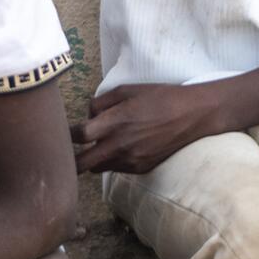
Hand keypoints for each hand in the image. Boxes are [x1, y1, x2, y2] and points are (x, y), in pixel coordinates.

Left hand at [71, 83, 218, 175]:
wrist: (193, 116)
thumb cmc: (160, 97)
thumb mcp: (128, 90)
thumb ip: (102, 103)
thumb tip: (87, 116)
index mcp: (116, 121)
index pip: (79, 135)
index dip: (67, 134)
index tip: (65, 131)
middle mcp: (121, 145)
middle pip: (81, 164)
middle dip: (70, 159)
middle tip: (66, 153)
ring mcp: (131, 160)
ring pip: (98, 167)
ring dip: (93, 158)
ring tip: (99, 145)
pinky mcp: (140, 169)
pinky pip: (116, 168)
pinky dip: (112, 160)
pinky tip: (121, 148)